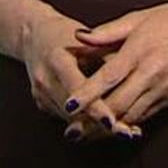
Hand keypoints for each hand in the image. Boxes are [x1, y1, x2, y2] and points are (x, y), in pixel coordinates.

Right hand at [15, 11, 134, 141]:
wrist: (34, 35)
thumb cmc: (67, 34)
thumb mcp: (89, 40)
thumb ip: (108, 59)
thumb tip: (132, 81)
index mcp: (56, 59)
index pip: (77, 89)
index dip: (96, 108)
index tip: (113, 123)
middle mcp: (45, 79)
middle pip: (73, 111)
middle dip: (100, 125)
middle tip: (128, 133)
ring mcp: (40, 94)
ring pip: (70, 120)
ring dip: (96, 129)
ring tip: (124, 132)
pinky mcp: (41, 103)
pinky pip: (66, 118)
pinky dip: (86, 124)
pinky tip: (106, 126)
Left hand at [63, 1, 167, 126]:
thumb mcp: (139, 18)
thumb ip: (107, 32)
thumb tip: (79, 36)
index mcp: (139, 51)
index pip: (108, 77)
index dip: (88, 94)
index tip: (69, 106)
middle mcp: (151, 74)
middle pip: (118, 104)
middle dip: (93, 120)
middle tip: (70, 131)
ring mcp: (163, 88)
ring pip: (131, 116)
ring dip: (108, 128)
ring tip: (86, 136)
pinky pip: (145, 116)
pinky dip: (127, 124)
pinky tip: (111, 130)